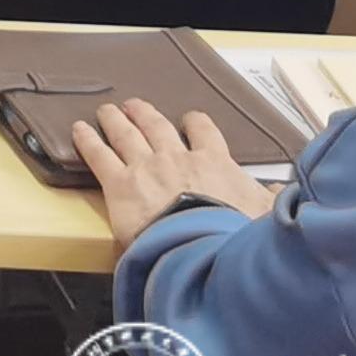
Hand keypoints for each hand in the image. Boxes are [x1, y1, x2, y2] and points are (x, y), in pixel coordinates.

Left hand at [72, 98, 276, 244]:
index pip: (205, 133)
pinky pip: (99, 155)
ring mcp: (146, 167)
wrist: (204, 249)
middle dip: (145, 114)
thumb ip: (269, 200)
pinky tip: (78, 130)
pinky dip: (87, 140)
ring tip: (109, 111)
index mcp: (214, 162)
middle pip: (158, 126)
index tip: (191, 120)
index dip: (196, 124)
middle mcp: (177, 157)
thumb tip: (277, 191)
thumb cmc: (236, 236)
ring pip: (127, 134)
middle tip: (135, 106)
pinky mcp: (120, 184)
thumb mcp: (266, 216)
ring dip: (116, 120)